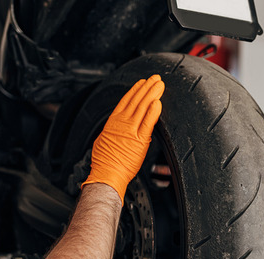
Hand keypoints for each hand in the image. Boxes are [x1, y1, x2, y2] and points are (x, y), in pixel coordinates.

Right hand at [82, 75, 164, 203]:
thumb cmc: (105, 162)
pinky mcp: (140, 140)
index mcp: (113, 122)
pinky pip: (148, 122)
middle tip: (156, 78)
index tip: (142, 82)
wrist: (107, 174)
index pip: (126, 101)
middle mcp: (122, 123)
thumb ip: (114, 131)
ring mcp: (131, 130)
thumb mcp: (104, 140)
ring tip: (159, 84)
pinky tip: (158, 102)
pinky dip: (154, 111)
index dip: (135, 90)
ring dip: (152, 94)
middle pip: (136, 100)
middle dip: (147, 87)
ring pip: (143, 107)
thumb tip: (117, 129)